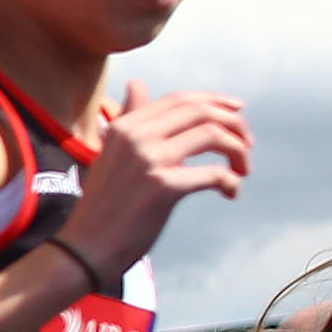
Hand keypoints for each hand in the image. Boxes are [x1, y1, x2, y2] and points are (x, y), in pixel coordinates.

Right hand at [60, 81, 251, 282]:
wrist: (85, 248)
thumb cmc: (102, 206)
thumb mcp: (110, 153)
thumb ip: (127, 118)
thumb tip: (136, 83)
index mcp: (124, 127)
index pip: (180, 100)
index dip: (215, 101)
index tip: (238, 111)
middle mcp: (136, 137)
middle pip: (200, 111)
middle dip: (234, 123)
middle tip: (246, 144)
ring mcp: (149, 160)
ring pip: (213, 135)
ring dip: (238, 150)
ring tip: (242, 169)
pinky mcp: (163, 188)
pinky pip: (215, 174)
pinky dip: (231, 182)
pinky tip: (230, 192)